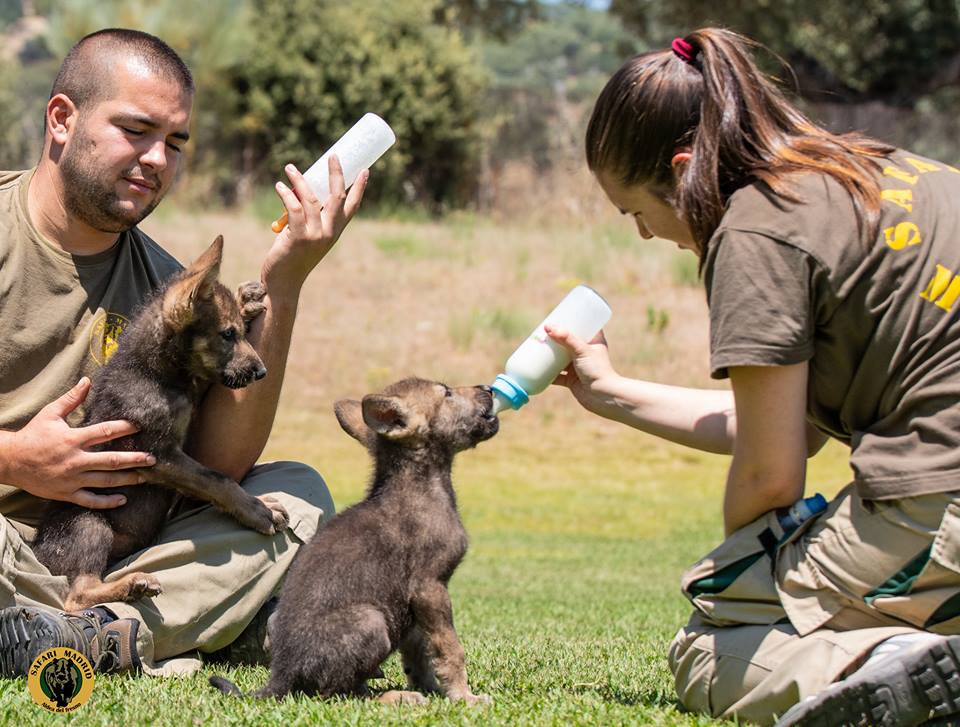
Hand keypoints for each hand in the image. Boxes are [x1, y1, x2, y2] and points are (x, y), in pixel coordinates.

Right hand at [0, 378, 155, 508]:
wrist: (10, 461)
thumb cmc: (32, 435)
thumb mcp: (50, 414)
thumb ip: (71, 399)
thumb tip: (87, 380)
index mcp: (72, 439)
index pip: (104, 432)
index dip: (124, 428)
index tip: (141, 427)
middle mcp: (74, 460)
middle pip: (111, 461)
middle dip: (134, 459)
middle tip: (153, 458)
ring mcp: (71, 479)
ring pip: (105, 481)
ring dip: (127, 479)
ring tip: (146, 477)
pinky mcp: (66, 493)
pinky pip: (90, 500)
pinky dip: (107, 502)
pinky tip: (123, 499)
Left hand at [264, 155, 367, 295]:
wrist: (284, 283)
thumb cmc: (292, 258)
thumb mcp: (305, 236)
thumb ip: (304, 217)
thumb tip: (293, 192)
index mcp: (334, 232)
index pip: (352, 206)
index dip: (359, 188)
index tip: (365, 170)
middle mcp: (329, 233)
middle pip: (338, 197)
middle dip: (337, 174)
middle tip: (333, 156)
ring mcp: (315, 236)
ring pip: (312, 200)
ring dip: (300, 181)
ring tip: (290, 168)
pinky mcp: (298, 237)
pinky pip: (293, 209)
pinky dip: (286, 194)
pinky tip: (279, 186)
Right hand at [545, 325, 619, 414]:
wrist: (602, 397)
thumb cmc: (598, 370)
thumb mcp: (582, 350)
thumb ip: (566, 338)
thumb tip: (548, 326)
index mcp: (594, 342)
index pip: (585, 326)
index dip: (574, 320)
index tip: (561, 314)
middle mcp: (586, 353)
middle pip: (568, 342)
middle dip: (556, 338)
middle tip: (543, 330)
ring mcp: (578, 367)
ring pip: (560, 358)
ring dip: (549, 354)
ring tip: (536, 346)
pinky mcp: (571, 380)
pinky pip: (556, 375)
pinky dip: (546, 373)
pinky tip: (536, 368)